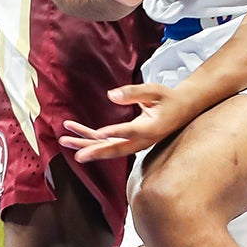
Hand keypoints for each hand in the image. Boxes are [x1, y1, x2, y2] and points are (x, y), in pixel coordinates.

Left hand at [60, 83, 189, 161]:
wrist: (182, 109)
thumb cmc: (168, 99)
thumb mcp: (155, 91)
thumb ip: (134, 93)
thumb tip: (111, 95)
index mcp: (152, 129)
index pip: (132, 132)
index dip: (117, 132)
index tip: (101, 133)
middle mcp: (141, 140)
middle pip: (116, 148)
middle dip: (96, 151)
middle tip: (78, 156)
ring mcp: (133, 142)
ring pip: (107, 147)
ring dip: (86, 144)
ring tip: (64, 140)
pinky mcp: (127, 139)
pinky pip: (106, 141)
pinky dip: (89, 137)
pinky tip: (73, 130)